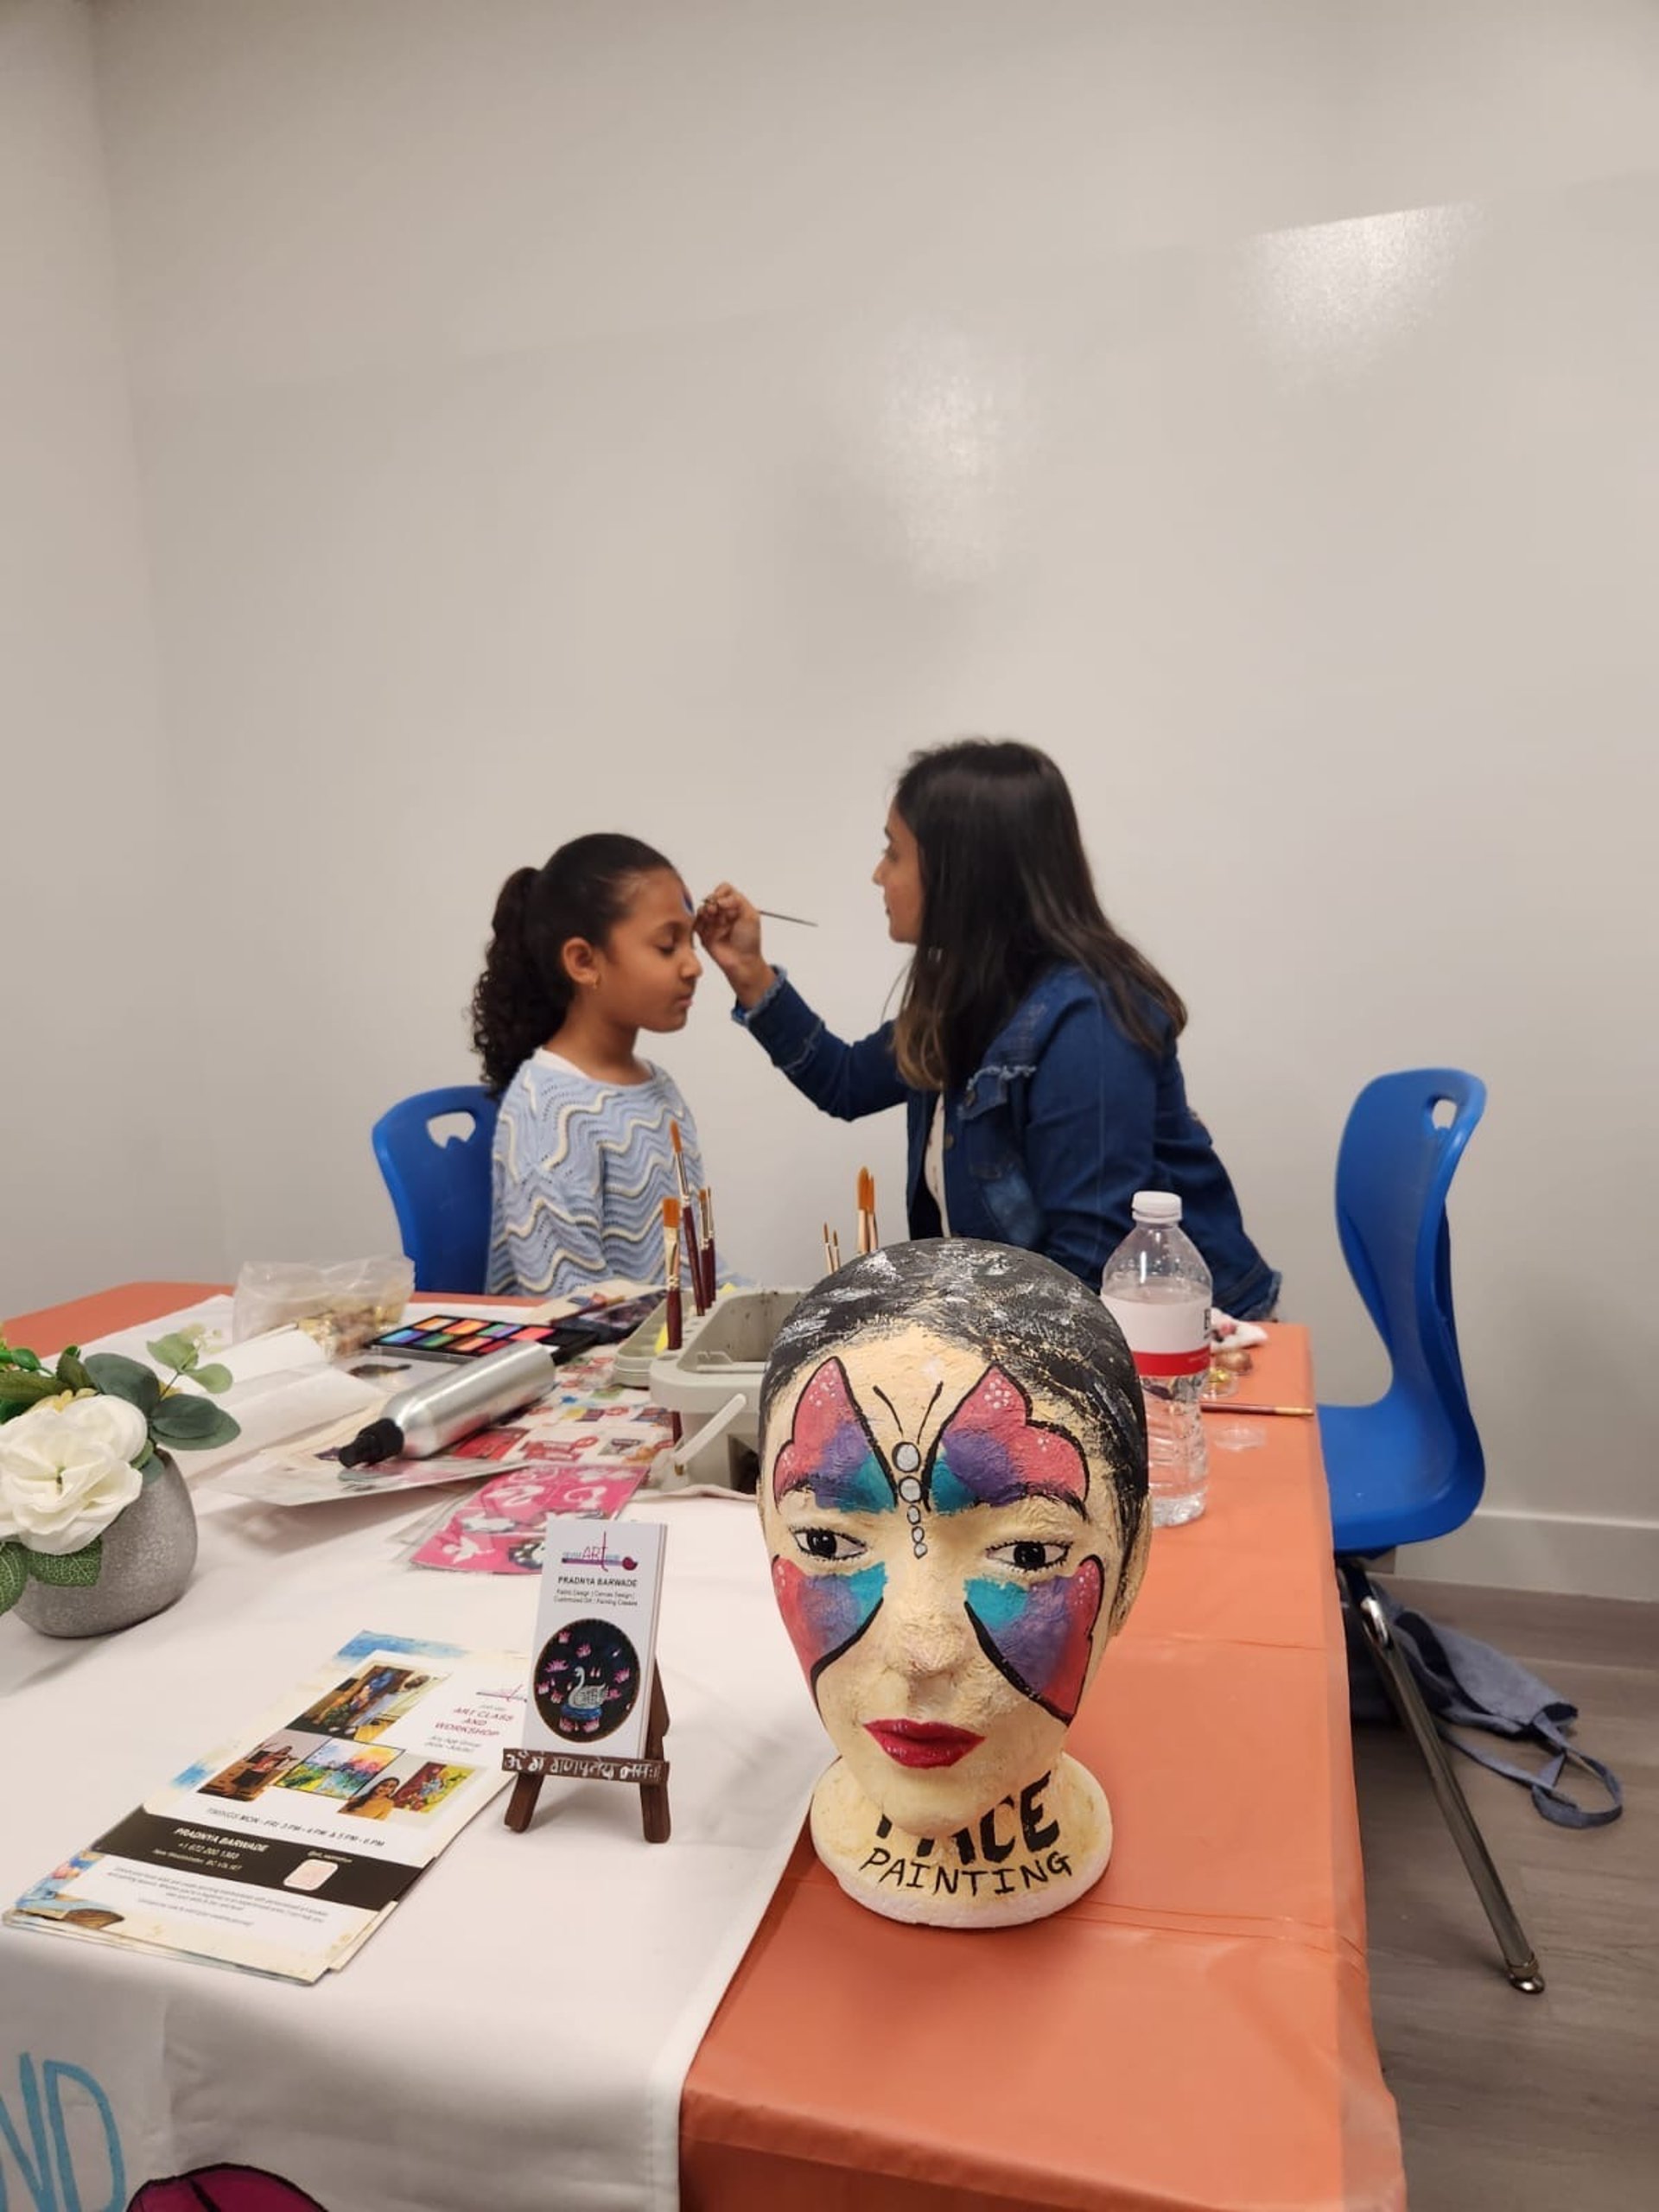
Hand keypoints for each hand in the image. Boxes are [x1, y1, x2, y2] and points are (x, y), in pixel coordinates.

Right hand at [695, 884, 774, 1005]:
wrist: (742, 961)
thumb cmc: (749, 940)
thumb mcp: (751, 916)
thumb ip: (737, 900)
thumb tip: (719, 900)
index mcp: (735, 906)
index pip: (724, 890)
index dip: (721, 892)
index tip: (722, 902)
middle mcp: (723, 913)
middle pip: (711, 898)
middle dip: (712, 901)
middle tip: (715, 910)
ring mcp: (712, 923)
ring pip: (702, 908)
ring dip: (704, 910)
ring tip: (710, 917)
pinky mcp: (703, 934)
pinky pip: (695, 922)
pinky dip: (697, 920)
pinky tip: (704, 924)